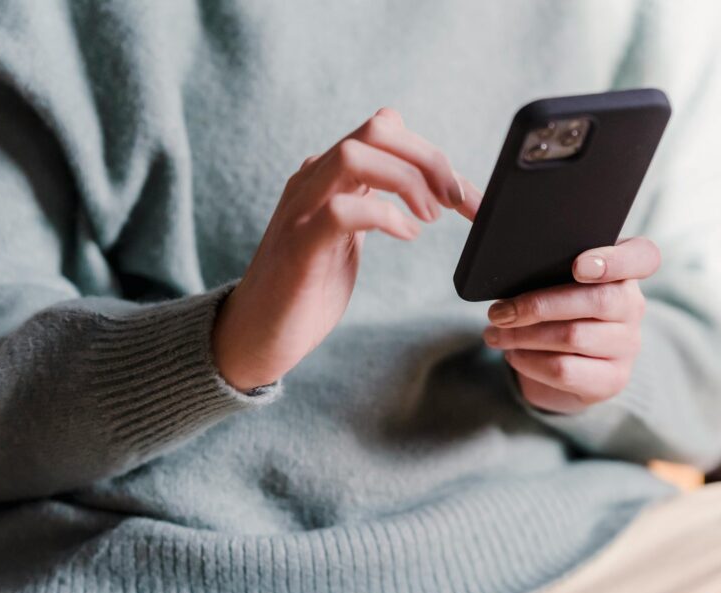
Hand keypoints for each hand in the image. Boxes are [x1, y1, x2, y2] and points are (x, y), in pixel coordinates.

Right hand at [213, 108, 481, 390]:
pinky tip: (406, 235)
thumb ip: (373, 203)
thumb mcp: (348, 236)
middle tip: (456, 201)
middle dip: (429, 159)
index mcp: (328, 176)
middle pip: (377, 129)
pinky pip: (342, 210)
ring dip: (407, 181)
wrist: (255, 335)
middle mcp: (312, 181)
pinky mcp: (299, 246)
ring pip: (355, 155)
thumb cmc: (306, 288)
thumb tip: (422, 185)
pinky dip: (384, 216)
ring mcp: (302, 210)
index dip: (433, 155)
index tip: (465, 196)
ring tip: (429, 218)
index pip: (385, 130)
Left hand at [483, 238, 660, 413]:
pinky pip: (565, 369)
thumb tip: (467, 204)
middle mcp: (633, 306)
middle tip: (497, 311)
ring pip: (573, 336)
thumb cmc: (553, 309)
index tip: (580, 265)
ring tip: (493, 332)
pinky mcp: (611, 380)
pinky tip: (513, 354)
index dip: (615, 259)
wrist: (568, 369)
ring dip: (522, 335)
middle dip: (537, 304)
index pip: (644, 256)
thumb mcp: (545, 277)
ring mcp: (626, 346)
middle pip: (596, 299)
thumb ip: (523, 245)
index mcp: (623, 271)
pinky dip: (529, 361)